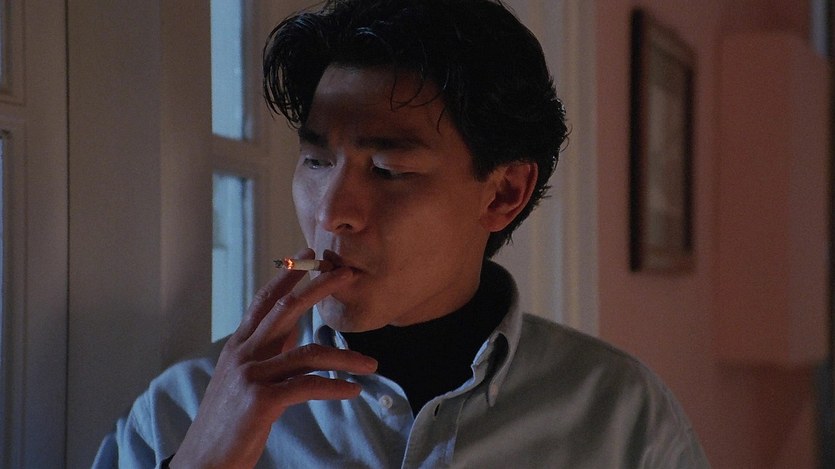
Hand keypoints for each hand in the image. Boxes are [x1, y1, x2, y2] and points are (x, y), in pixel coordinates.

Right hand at [170, 249, 377, 468]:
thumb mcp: (243, 378)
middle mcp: (243, 354)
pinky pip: (307, 386)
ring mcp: (251, 375)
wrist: (204, 461)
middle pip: (287, 310)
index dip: (288, 276)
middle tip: (347, 273)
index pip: (265, 301)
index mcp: (239, 346)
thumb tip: (295, 325)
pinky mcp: (261, 401)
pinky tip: (353, 391)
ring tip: (372, 365)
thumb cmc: (229, 421)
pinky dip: (335, 388)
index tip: (310, 254)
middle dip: (319, 288)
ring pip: (308, 353)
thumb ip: (267, 351)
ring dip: (346, 358)